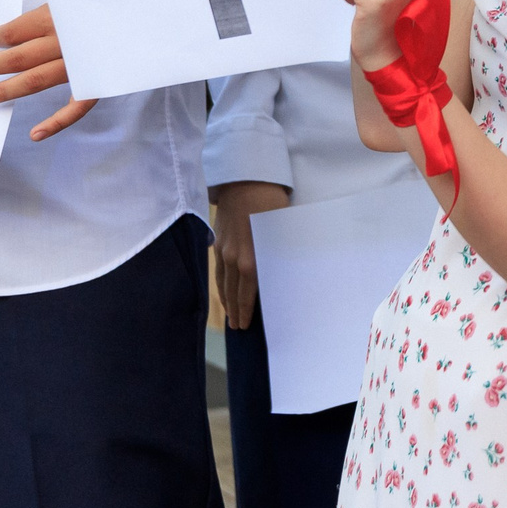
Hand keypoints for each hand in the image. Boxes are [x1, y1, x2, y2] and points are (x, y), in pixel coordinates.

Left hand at [0, 4, 98, 139]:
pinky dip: (56, 122)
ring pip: (38, 80)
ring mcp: (84, 65)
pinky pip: (76, 107)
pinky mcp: (100, 83)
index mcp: (63, 14)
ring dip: (9, 89)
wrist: (162, 12)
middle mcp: (69, 40)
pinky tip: (35, 134)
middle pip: (20, 56)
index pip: (19, 29)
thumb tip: (32, 14)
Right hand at [210, 180, 291, 328]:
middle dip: (235, 310)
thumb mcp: (283, 229)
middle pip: (232, 291)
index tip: (244, 325)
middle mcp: (234, 259)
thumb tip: (289, 271)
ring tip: (230, 313)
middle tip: (237, 326)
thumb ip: (283, 253)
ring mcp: (223, 249)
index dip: (245, 311)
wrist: (245, 181)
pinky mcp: (217, 240)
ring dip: (226, 299)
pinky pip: (217, 268)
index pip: (246, 294)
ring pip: (222, 281)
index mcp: (250, 260)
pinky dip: (220, 282)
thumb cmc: (270, 203)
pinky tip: (222, 287)